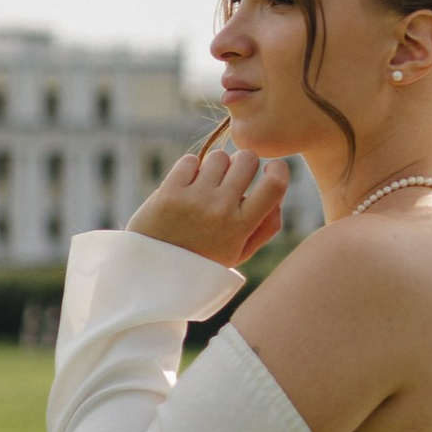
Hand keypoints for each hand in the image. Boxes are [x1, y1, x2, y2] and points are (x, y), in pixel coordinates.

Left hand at [130, 128, 288, 266]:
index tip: (271, 170)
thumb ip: (265, 228)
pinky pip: (190, 161)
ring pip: (219, 156)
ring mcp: (193, 200)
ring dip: (215, 168)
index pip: (275, 185)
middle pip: (247, 159)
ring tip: (205, 187)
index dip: (278, 170)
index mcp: (241, 228)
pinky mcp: (168, 192)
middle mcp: (220, 210)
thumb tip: (278, 197)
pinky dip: (190, 170)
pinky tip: (185, 188)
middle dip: (243, 164)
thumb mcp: (238, 254)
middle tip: (231, 179)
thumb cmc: (202, 262)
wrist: (153, 275)